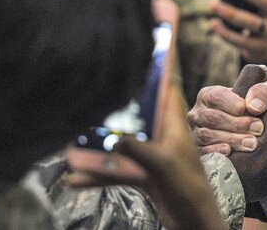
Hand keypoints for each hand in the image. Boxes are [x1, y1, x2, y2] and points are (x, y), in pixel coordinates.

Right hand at [67, 82, 226, 229]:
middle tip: (92, 94)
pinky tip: (75, 179)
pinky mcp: (144, 174)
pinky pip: (117, 169)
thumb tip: (114, 139)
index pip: (167, 88)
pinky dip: (98, 174)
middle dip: (116, 106)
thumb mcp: (163, 166)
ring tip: (72, 146)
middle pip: (138, 113)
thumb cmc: (189, 191)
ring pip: (121, 144)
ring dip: (99, 147)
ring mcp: (152, 155)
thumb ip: (138, 150)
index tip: (139, 54)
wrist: (195, 224)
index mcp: (174, 125)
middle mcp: (162, 136)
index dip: (156, 70)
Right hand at [188, 64, 266, 154]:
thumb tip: (253, 106)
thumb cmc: (259, 107)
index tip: (254, 111)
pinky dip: (215, 152)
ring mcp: (196, 133)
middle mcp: (198, 113)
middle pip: (211, 117)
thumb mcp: (266, 93)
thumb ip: (263, 91)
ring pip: (207, 135)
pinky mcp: (199, 151)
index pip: (216, 97)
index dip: (234, 104)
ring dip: (231, 139)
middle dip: (236, 124)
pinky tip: (230, 152)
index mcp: (208, 95)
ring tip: (252, 143)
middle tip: (258, 129)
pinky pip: (202, 152)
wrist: (257, 129)